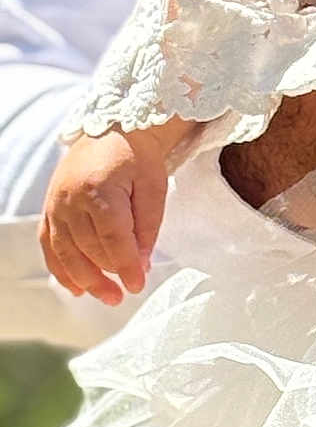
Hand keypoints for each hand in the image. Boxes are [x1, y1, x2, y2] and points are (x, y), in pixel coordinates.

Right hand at [39, 120, 187, 303]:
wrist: (111, 130)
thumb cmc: (138, 158)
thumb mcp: (154, 187)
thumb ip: (148, 226)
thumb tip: (142, 263)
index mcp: (100, 190)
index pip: (113, 238)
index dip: (125, 265)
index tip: (138, 285)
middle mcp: (70, 199)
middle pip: (88, 248)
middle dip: (108, 274)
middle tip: (125, 293)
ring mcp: (55, 205)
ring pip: (65, 252)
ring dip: (85, 279)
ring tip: (107, 297)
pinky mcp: (49, 208)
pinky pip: (50, 245)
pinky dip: (60, 268)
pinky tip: (76, 287)